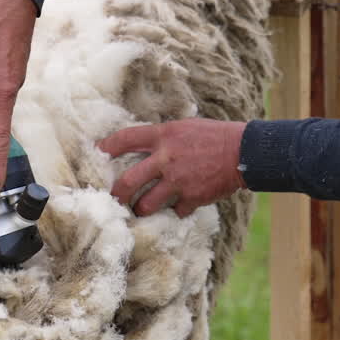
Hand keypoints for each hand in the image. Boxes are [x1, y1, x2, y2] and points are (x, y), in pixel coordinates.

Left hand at [98, 119, 246, 217]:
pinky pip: (174, 211)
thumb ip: (162, 138)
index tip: (96, 154)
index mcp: (163, 136)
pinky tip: (181, 205)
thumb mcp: (184, 128)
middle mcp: (165, 158)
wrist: (244, 151)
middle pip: (126, 182)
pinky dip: (176, 210)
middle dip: (115, 195)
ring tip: (142, 209)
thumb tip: (142, 146)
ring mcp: (177, 181)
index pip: (124, 139)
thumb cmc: (214, 136)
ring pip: (145, 204)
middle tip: (113, 200)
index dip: (105, 147)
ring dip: (141, 210)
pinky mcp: (191, 198)